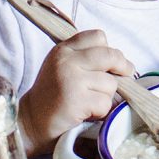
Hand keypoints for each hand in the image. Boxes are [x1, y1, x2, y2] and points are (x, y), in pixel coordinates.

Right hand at [18, 30, 136, 156]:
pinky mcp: (77, 100)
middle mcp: (67, 61)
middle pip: (110, 56)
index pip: (98, 37)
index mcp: (64, 49)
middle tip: (126, 74)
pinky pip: (105, 103)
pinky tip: (87, 113)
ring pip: (110, 83)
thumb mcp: (63, 66)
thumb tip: (122, 61)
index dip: (110, 49)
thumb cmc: (52, 95)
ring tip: (90, 102)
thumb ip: (85, 57)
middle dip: (123, 67)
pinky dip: (101, 111)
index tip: (114, 61)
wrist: (31, 121)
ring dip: (106, 96)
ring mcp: (72, 80)